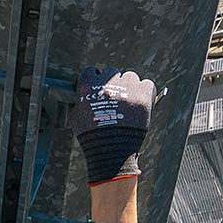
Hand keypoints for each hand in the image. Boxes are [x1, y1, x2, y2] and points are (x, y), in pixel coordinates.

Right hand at [68, 67, 155, 185]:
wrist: (110, 151)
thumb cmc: (91, 137)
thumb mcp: (76, 117)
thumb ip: (78, 102)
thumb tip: (80, 97)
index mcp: (88, 85)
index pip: (92, 71)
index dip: (96, 80)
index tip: (100, 88)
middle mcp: (108, 82)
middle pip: (113, 73)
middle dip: (114, 83)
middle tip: (116, 98)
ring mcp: (127, 88)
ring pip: (131, 77)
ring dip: (130, 87)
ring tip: (129, 103)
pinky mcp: (143, 96)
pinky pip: (147, 84)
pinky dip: (145, 91)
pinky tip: (141, 102)